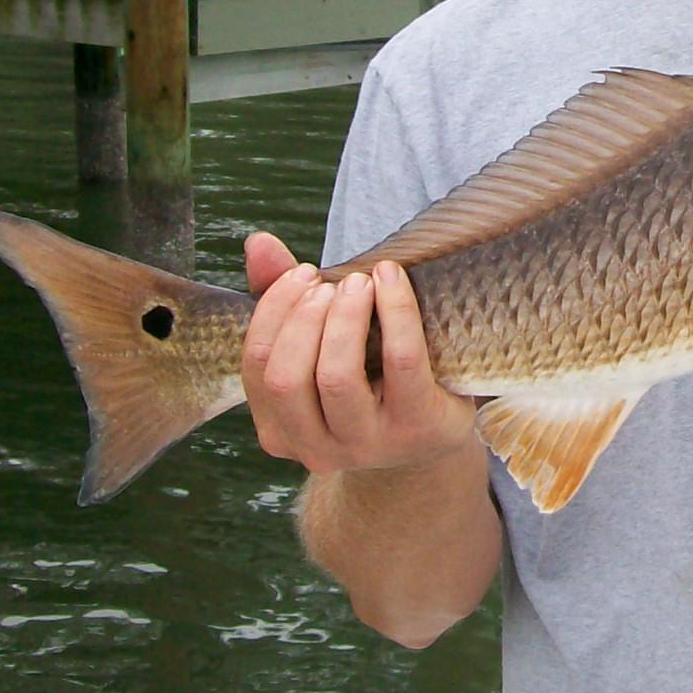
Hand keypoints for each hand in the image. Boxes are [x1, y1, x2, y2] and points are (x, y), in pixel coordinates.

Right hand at [239, 232, 477, 477]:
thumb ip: (283, 296)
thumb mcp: (322, 343)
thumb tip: (257, 242)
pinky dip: (394, 310)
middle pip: (286, 377)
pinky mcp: (416, 426)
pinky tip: (392, 279)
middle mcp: (315, 450)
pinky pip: (399, 360)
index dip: (273, 311)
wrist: (436, 428)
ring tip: (360, 281)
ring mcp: (367, 445)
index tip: (302, 273)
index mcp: (280, 430)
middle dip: (304, 317)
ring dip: (344, 316)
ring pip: (336, 377)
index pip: (255, 366)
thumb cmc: (369, 376)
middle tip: (332, 282)